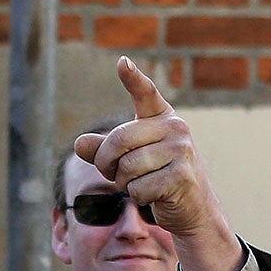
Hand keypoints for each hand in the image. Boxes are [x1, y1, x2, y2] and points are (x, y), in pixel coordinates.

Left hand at [73, 58, 241, 270]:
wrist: (192, 207)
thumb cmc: (157, 177)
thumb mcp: (129, 160)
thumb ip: (103, 150)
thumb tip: (79, 144)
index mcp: (162, 118)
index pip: (146, 94)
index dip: (133, 79)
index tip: (122, 63)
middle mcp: (175, 128)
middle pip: (119, 141)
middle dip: (106, 163)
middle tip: (112, 173)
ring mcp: (181, 151)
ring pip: (127, 168)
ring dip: (124, 183)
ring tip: (140, 183)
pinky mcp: (182, 176)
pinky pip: (139, 188)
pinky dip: (138, 197)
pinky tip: (153, 194)